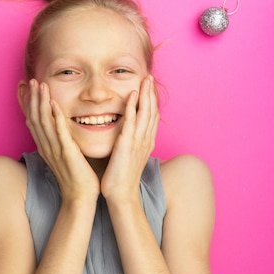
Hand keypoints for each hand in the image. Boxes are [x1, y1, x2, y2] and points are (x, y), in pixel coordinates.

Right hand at [25, 79, 99, 203]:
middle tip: (32, 80)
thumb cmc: (76, 176)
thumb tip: (61, 128)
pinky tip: (54, 103)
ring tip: (40, 85)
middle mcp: (46, 146)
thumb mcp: (64, 155)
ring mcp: (55, 149)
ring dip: (41, 101)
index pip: (32, 121)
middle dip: (33, 98)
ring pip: (43, 121)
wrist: (80, 197)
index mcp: (45, 146)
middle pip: (34, 117)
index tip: (27, 88)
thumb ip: (60, 140)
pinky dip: (56, 116)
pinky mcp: (67, 153)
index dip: (29, 103)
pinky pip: (59, 131)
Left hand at [101, 76, 159, 202]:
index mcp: (146, 142)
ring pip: (145, 113)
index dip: (152, 100)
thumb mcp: (130, 157)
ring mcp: (137, 142)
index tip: (149, 87)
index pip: (151, 117)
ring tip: (146, 80)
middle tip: (150, 77)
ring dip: (145, 95)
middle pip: (152, 111)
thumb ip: (130, 144)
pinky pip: (131, 122)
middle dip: (151, 93)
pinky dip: (133, 107)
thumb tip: (127, 136)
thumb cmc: (122, 178)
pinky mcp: (127, 144)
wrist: (121, 196)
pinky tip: (132, 95)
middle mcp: (145, 140)